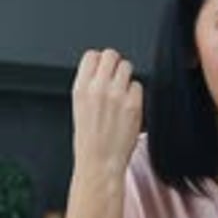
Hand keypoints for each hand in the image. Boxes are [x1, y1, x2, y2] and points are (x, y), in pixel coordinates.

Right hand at [71, 49, 142, 180]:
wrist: (100, 162)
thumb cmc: (89, 140)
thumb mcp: (79, 107)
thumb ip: (89, 86)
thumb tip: (101, 71)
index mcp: (81, 88)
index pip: (92, 55)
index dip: (99, 61)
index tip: (102, 69)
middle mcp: (99, 88)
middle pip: (112, 55)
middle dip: (115, 65)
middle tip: (115, 79)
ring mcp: (117, 94)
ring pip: (127, 67)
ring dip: (126, 77)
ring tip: (121, 93)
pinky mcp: (134, 104)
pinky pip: (138, 85)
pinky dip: (135, 94)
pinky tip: (128, 106)